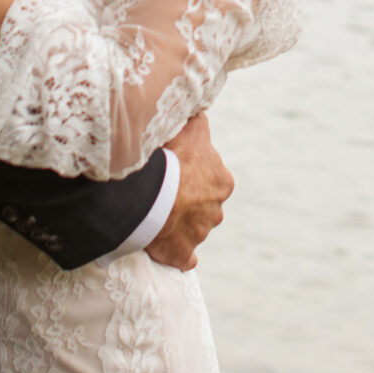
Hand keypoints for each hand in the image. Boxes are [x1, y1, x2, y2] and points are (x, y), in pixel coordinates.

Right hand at [144, 111, 231, 271]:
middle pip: (203, 204)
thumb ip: (199, 123)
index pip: (211, 177)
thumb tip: (202, 115)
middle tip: (163, 192)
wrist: (150, 195)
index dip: (192, 172)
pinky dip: (177, 253)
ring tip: (155, 214)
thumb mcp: (191, 129)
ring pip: (193, 228)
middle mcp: (216, 210)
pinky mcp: (182, 254)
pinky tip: (166, 248)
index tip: (175, 170)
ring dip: (178, 223)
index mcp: (222, 182)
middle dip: (187, 200)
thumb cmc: (171, 157)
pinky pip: (184, 258)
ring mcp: (199, 235)